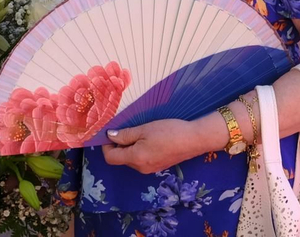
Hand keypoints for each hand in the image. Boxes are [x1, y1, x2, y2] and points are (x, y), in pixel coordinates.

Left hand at [101, 118, 216, 174]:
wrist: (193, 140)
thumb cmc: (169, 131)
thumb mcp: (145, 129)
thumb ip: (125, 134)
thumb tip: (110, 136)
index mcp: (135, 158)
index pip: (110, 158)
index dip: (106, 146)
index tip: (110, 133)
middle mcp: (140, 168)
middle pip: (121, 159)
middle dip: (119, 145)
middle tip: (127, 129)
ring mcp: (150, 169)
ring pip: (131, 159)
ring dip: (130, 147)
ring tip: (141, 132)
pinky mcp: (158, 167)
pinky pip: (142, 160)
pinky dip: (140, 150)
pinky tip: (151, 139)